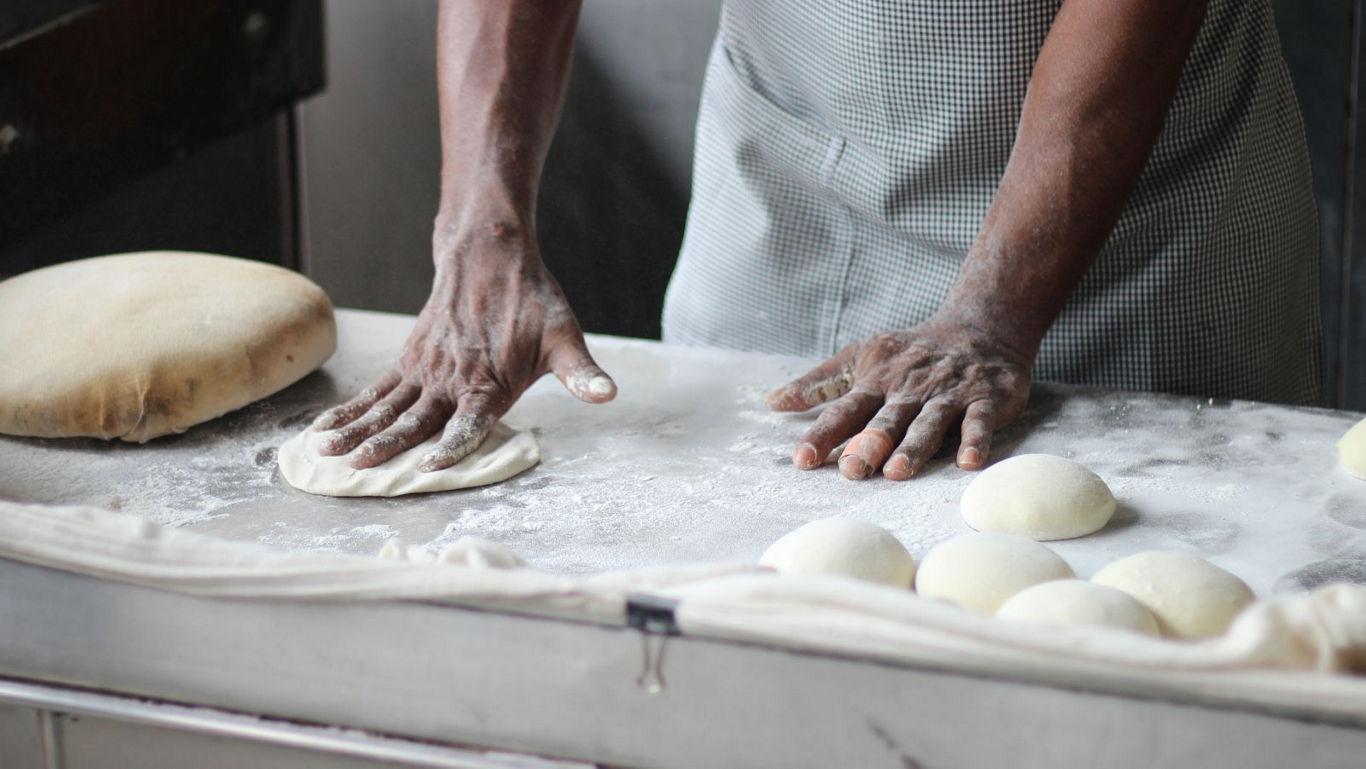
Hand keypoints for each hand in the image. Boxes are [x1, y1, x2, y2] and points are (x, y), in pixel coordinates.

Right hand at [312, 221, 614, 469]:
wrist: (490, 255)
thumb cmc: (533, 302)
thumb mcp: (565, 337)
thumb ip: (581, 374)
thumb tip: (608, 394)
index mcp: (490, 382)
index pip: (469, 421)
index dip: (452, 445)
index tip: (429, 466)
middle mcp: (452, 379)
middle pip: (416, 419)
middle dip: (386, 446)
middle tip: (358, 469)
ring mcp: (426, 370)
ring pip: (386, 406)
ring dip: (357, 430)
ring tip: (327, 453)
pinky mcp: (410, 360)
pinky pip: (375, 390)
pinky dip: (350, 410)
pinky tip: (325, 430)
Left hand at [765, 315, 1031, 479]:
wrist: (981, 326)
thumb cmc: (911, 351)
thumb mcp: (861, 357)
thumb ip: (820, 383)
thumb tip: (772, 402)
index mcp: (877, 380)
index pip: (845, 410)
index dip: (823, 434)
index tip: (802, 460)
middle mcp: (910, 388)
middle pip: (886, 419)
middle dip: (868, 444)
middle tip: (851, 470)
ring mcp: (949, 393)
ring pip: (928, 422)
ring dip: (914, 446)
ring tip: (898, 472)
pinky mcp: (986, 398)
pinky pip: (980, 420)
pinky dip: (976, 439)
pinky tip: (968, 461)